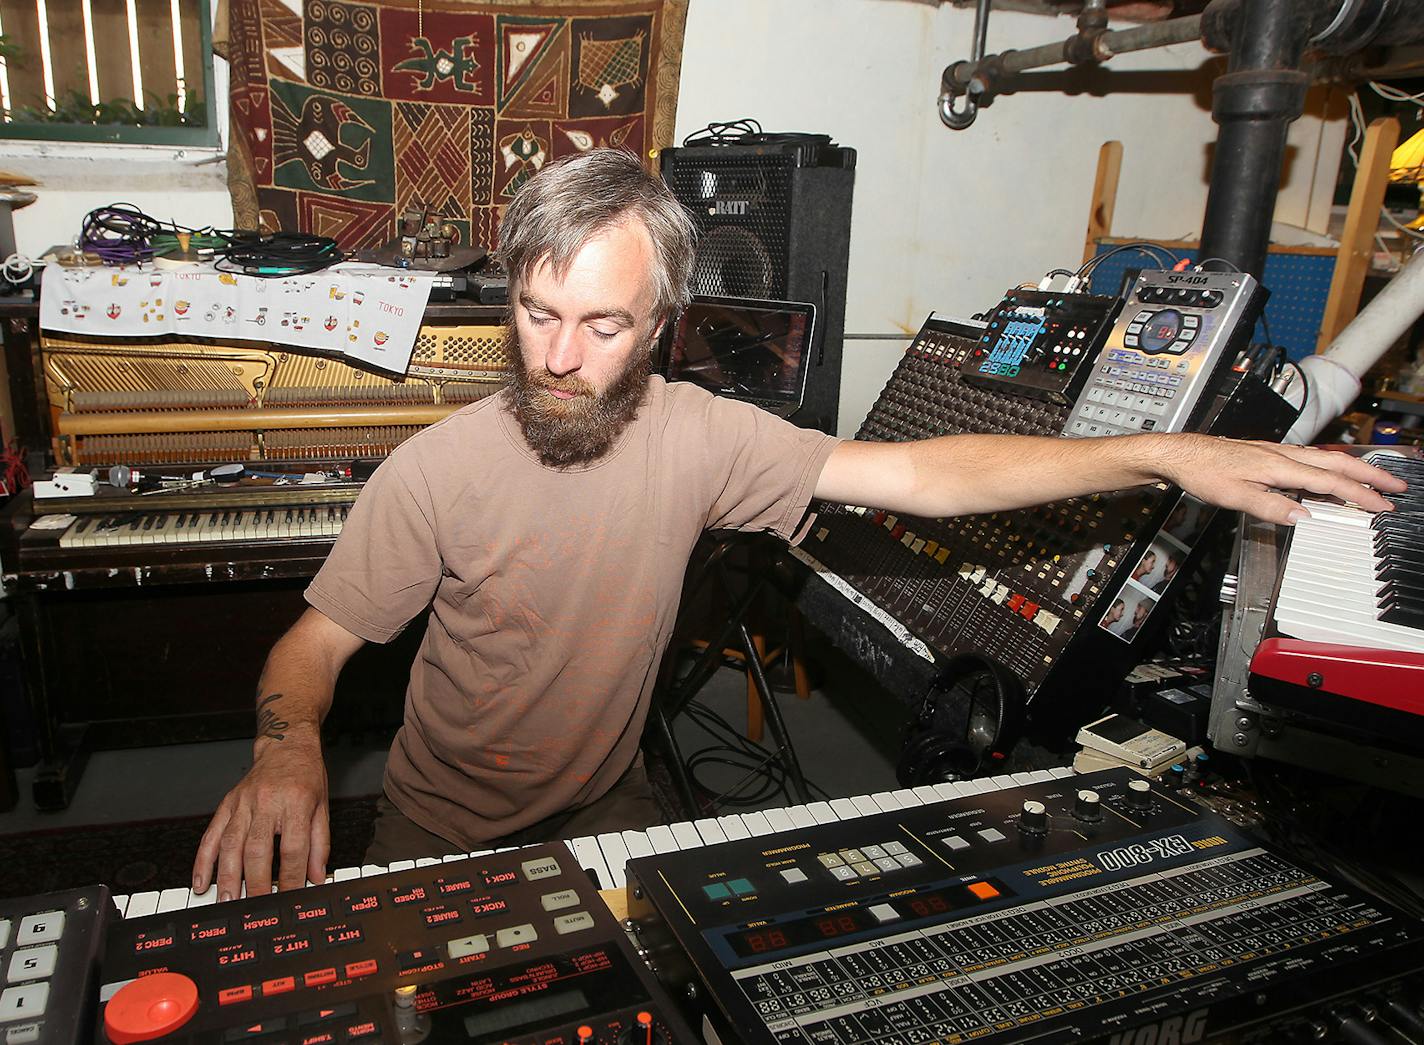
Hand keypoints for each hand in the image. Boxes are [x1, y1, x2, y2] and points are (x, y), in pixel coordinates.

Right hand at [192, 738, 328, 900]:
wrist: (287, 745)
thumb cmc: (306, 776)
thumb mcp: (322, 807)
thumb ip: (319, 844)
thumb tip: (316, 877)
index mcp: (296, 803)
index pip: (292, 847)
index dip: (291, 875)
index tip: (290, 895)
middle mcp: (267, 802)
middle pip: (257, 848)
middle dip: (255, 882)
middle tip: (256, 906)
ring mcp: (243, 803)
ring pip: (230, 844)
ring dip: (227, 876)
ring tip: (227, 900)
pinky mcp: (227, 804)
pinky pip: (211, 835)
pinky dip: (203, 860)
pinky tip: (201, 881)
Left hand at [1158, 435, 1406, 524]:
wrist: (1180, 453)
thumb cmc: (1202, 471)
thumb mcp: (1234, 495)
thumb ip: (1270, 506)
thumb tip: (1303, 516)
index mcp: (1278, 465)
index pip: (1328, 482)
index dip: (1358, 495)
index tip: (1382, 506)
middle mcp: (1281, 455)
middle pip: (1336, 464)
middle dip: (1370, 476)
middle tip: (1397, 486)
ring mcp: (1275, 453)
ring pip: (1325, 459)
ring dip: (1353, 469)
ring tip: (1375, 479)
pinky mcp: (1267, 454)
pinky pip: (1309, 459)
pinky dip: (1330, 466)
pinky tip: (1330, 473)